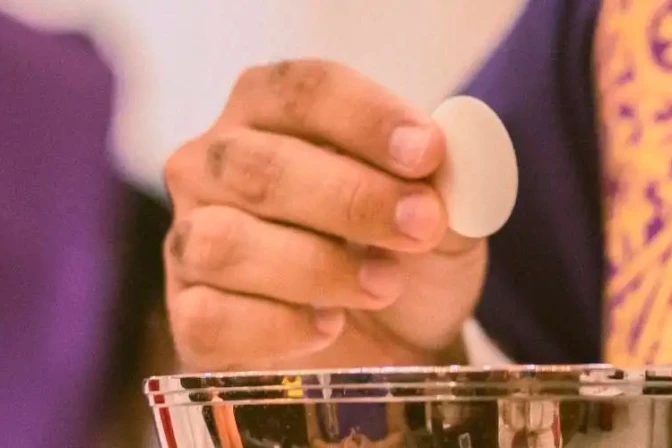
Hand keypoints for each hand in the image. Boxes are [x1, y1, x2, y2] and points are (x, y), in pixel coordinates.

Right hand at [164, 59, 486, 370]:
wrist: (392, 335)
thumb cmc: (404, 253)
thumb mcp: (443, 213)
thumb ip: (448, 182)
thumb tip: (444, 161)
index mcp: (270, 114)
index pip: (302, 91)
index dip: (365, 118)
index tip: (427, 153)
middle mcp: (214, 166)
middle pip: (260, 167)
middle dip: (350, 199)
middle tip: (420, 226)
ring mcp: (191, 240)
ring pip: (225, 243)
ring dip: (316, 267)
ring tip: (383, 284)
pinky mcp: (189, 312)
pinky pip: (210, 318)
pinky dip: (278, 327)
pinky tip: (326, 327)